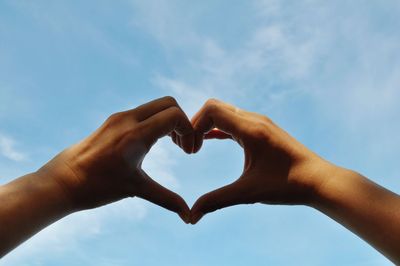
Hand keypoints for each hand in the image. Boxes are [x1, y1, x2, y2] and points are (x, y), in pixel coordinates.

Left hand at [37, 96, 192, 222]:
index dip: (189, 131)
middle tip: (182, 146)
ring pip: (156, 105)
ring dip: (169, 121)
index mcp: (136, 134)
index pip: (175, 115)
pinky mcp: (113, 120)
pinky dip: (156, 122)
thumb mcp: (136, 190)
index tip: (188, 152)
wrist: (62, 181)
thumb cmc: (97, 187)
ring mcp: (119, 117)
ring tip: (171, 145)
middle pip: (169, 103)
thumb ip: (167, 199)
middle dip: (182, 122)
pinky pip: (143, 112)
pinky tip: (153, 143)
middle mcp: (128, 119)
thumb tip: (188, 217)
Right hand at [188, 99, 330, 223]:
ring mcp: (260, 122)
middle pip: (215, 107)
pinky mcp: (264, 129)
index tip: (191, 150)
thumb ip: (216, 201)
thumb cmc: (288, 185)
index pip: (211, 110)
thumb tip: (191, 216)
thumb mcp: (248, 194)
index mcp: (251, 129)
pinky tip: (210, 140)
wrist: (320, 181)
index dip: (193, 126)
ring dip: (207, 125)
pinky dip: (219, 128)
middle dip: (196, 124)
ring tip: (197, 147)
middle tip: (189, 148)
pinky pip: (235, 121)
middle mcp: (255, 120)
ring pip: (225, 112)